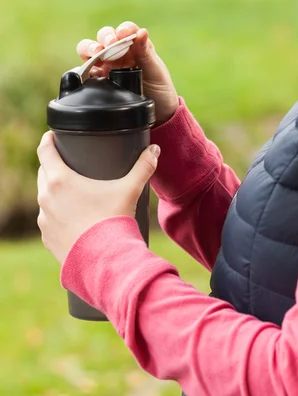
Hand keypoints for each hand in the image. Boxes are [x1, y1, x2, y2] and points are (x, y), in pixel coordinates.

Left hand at [37, 132, 159, 264]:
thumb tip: (154, 150)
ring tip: (71, 191)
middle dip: (53, 165)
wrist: (104, 261)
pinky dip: (57, 214)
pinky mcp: (47, 237)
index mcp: (60, 180)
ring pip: (44, 197)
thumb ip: (143, 167)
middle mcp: (46, 198)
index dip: (48, 139)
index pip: (44, 150)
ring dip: (54, 191)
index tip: (54, 135)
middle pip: (43, 172)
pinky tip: (71, 216)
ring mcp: (44, 219)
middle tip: (69, 163)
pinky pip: (48, 219)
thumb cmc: (114, 221)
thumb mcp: (130, 190)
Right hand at [77, 21, 178, 123]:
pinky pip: (84, 73)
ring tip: (96, 53)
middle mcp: (117, 54)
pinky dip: (82, 69)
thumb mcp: (155, 71)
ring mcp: (105, 67)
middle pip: (104, 37)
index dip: (123, 29)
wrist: (157, 115)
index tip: (125, 33)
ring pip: (89, 51)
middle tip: (110, 44)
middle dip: (105, 37)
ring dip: (90, 48)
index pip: (125, 30)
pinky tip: (87, 71)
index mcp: (133, 47)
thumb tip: (141, 32)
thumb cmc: (159, 89)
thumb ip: (146, 52)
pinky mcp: (96, 83)